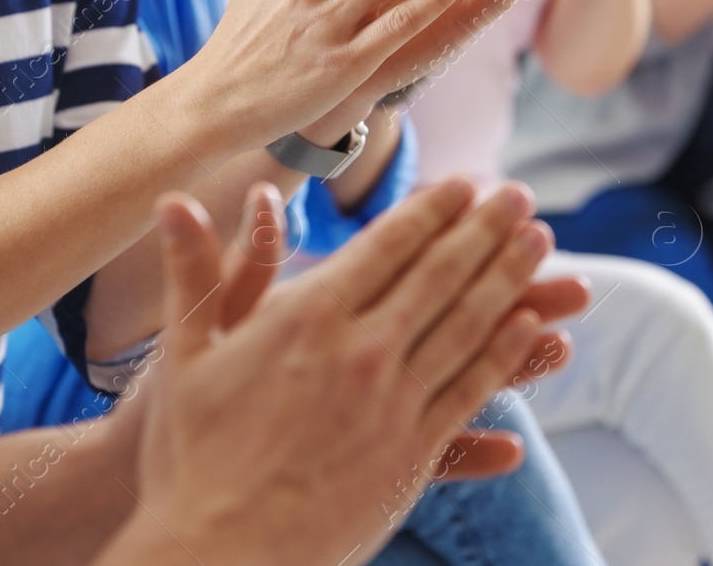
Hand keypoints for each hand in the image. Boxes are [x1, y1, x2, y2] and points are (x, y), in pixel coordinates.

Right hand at [113, 179, 575, 564]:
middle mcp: (361, 353)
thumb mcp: (185, 352)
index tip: (465, 183)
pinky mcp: (411, 457)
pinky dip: (505, 356)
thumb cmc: (186, 454)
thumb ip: (196, 270)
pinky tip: (532, 332)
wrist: (218, 554)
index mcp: (308, 319)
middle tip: (519, 196)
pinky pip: (469, 392)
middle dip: (484, 230)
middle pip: (439, 276)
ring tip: (540, 244)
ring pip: (467, 326)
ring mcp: (393, 405)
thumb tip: (173, 200)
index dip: (431, 211)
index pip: (387, 247)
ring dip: (509, 280)